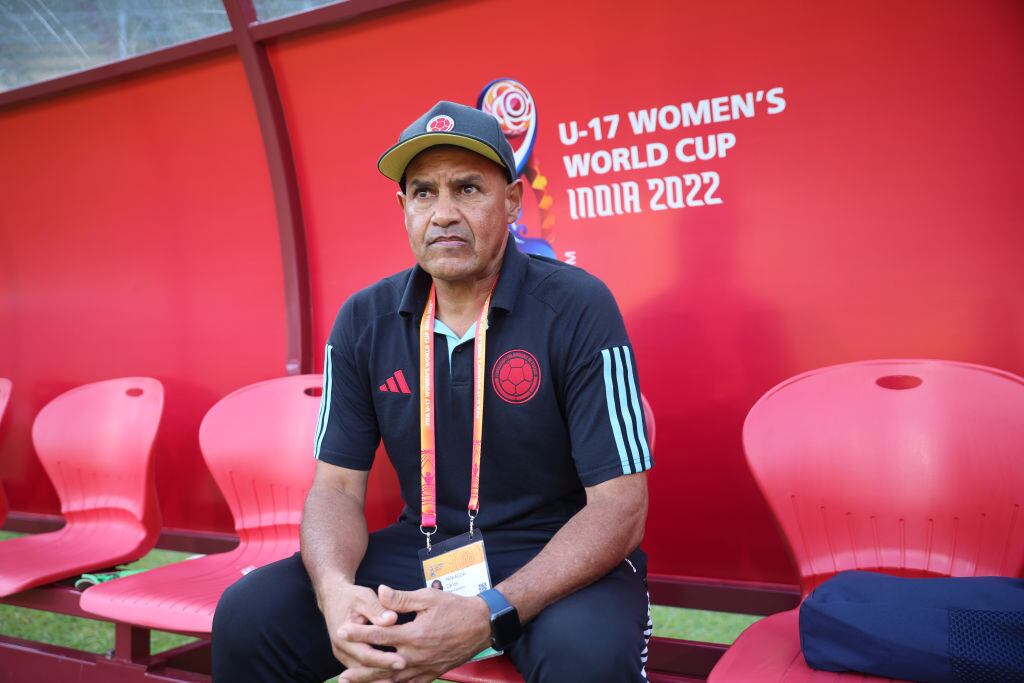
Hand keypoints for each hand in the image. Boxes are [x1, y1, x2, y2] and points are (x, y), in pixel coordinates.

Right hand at [319, 582, 405, 681]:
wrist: (333, 598)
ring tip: (402, 677)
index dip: (384, 660)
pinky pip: (364, 669)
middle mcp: (342, 650)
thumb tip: (392, 619)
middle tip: (407, 670)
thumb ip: (377, 609)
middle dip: (386, 671)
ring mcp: (344, 655)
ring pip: (364, 672)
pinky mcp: (350, 657)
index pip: (366, 654)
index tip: (403, 661)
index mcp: (343, 636)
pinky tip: (393, 676)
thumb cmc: (351, 596)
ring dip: (381, 676)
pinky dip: (377, 674)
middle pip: (365, 668)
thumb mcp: (364, 597)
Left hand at [339, 584, 491, 682]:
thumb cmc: (455, 608)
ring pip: (393, 680)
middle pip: (381, 666)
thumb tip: (380, 592)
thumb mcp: (428, 597)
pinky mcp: (432, 674)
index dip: (358, 633)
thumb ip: (401, 598)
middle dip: (360, 671)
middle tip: (341, 675)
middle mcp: (416, 655)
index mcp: (413, 635)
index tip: (341, 631)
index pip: (379, 635)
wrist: (482, 625)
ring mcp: (424, 668)